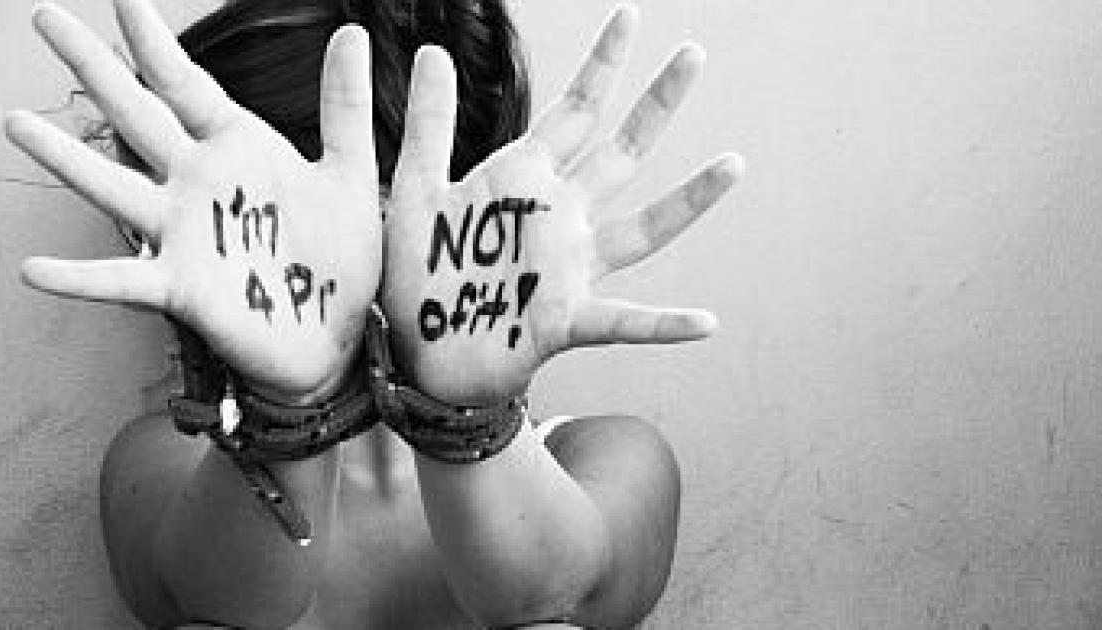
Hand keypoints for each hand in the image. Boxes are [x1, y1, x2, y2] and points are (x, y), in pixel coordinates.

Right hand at [6, 0, 380, 400]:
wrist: (336, 339)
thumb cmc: (341, 260)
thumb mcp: (350, 176)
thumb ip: (345, 108)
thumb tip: (351, 32)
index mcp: (239, 150)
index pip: (186, 84)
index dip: (155, 44)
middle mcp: (199, 184)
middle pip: (136, 115)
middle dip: (93, 66)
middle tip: (43, 16)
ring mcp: (182, 234)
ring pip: (112, 186)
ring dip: (64, 156)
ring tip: (14, 121)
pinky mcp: (179, 288)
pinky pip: (119, 279)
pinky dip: (77, 277)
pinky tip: (33, 268)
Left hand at [380, 5, 742, 405]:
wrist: (411, 352)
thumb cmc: (415, 275)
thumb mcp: (416, 191)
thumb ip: (430, 126)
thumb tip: (431, 52)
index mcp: (524, 180)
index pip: (575, 111)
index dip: (603, 65)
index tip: (630, 15)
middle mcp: (559, 218)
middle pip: (620, 153)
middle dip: (655, 104)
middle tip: (694, 53)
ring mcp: (568, 269)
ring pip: (641, 230)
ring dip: (687, 201)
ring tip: (733, 164)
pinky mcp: (563, 321)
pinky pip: (623, 322)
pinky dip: (663, 324)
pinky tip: (706, 322)